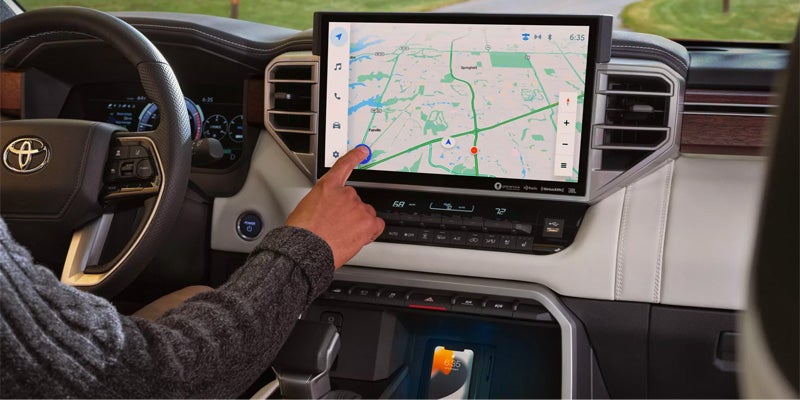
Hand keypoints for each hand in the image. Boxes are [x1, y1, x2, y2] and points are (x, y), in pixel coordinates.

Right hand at [285, 147, 384, 268]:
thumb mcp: (306, 208)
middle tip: (337, 227)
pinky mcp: (368, 222)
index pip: (344, 166)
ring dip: (357, 223)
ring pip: (364, 214)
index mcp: (328, 187)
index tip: (362, 151)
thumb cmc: (302, 233)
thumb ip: (322, 203)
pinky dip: (370, 231)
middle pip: (354, 200)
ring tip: (342, 235)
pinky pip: (376, 225)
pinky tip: (358, 237)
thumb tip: (328, 211)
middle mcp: (346, 193)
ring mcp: (359, 207)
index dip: (355, 157)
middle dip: (348, 213)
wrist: (307, 248)